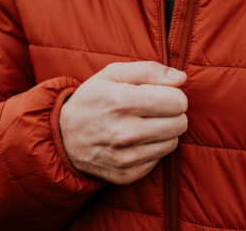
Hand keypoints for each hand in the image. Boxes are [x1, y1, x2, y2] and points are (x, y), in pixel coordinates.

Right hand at [59, 61, 187, 184]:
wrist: (64, 137)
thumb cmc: (92, 99)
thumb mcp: (112, 74)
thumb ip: (149, 70)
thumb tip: (182, 78)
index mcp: (121, 102)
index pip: (177, 101)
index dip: (171, 95)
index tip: (158, 95)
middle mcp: (124, 133)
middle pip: (179, 123)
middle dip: (171, 113)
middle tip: (152, 109)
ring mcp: (125, 158)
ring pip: (172, 142)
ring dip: (163, 132)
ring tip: (142, 124)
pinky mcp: (127, 174)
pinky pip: (159, 159)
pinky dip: (152, 148)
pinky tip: (135, 141)